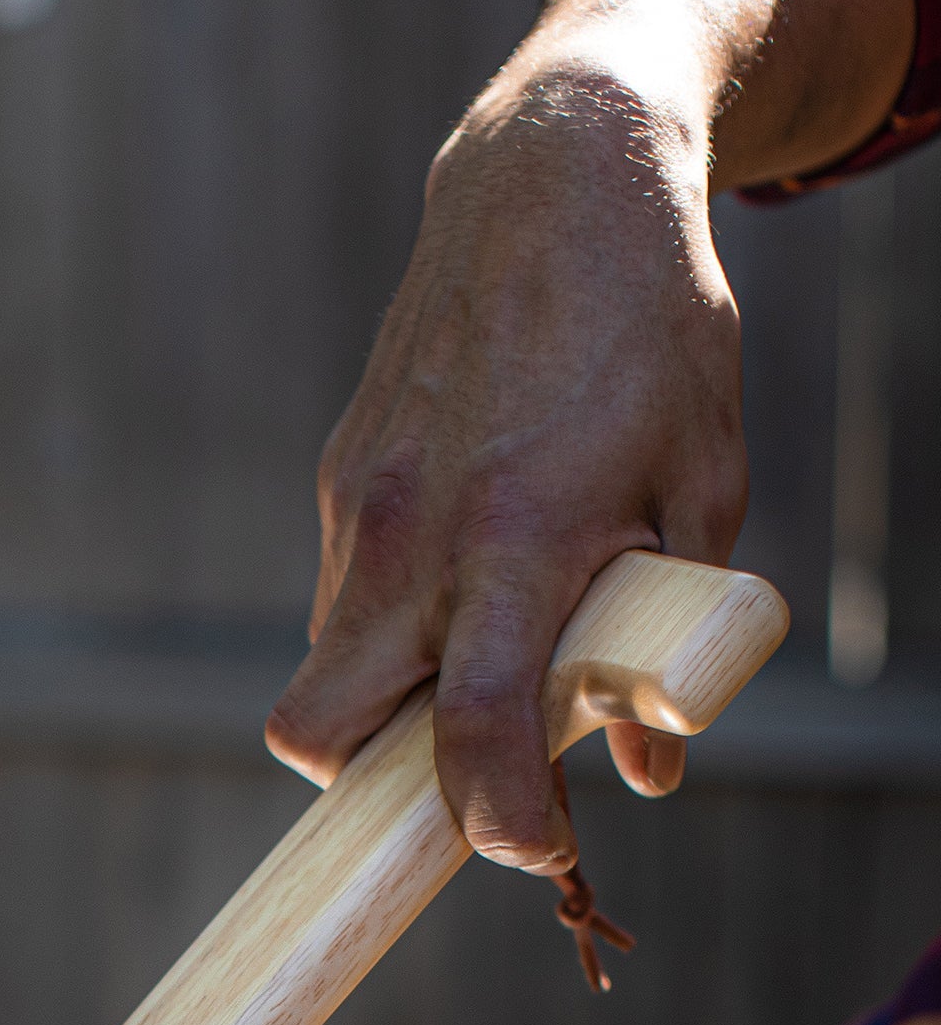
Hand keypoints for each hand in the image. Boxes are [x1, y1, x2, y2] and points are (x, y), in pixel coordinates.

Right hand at [268, 0, 910, 871]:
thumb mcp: (706, 479)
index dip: (496, 825)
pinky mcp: (338, 474)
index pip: (468, 734)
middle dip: (370, 784)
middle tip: (460, 762)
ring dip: (393, 689)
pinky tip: (468, 551)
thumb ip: (672, 634)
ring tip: (488, 631)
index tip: (536, 849)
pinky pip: (345, 595)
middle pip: (319, 736)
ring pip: (331, 667)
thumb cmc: (651, 327)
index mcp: (518, 542)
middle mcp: (414, 535)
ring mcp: (360, 506)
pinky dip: (395, 614)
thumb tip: (651, 769)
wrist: (555, 175)